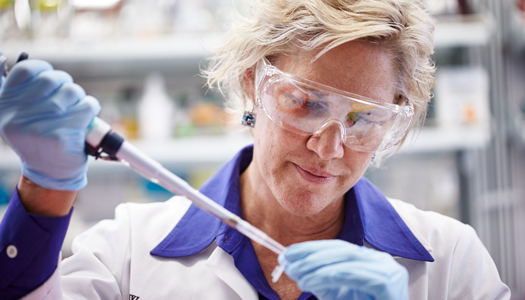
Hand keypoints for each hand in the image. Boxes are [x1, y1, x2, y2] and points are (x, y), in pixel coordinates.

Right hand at [0, 59, 99, 190]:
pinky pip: (86, 107)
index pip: (25, 70)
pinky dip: (91, 109)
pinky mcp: (59, 137)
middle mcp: (17, 116)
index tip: (53, 81)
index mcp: (5, 105)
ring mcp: (38, 127)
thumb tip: (3, 57)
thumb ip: (15, 90)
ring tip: (76, 111)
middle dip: (66, 85)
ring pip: (71, 92)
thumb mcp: (18, 116)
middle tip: (69, 98)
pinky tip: (86, 118)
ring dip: (80, 98)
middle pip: (52, 79)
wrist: (50, 173)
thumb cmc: (40, 138)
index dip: (44, 70)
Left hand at [278, 240, 407, 299]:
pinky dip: (344, 275)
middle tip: (288, 264)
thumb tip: (292, 266)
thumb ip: (319, 279)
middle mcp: (379, 261)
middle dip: (312, 256)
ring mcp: (389, 272)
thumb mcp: (335, 293)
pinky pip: (365, 277)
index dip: (311, 248)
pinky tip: (327, 277)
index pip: (336, 248)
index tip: (287, 253)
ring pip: (350, 262)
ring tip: (301, 278)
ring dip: (321, 269)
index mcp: (366, 259)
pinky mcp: (391, 286)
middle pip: (342, 251)